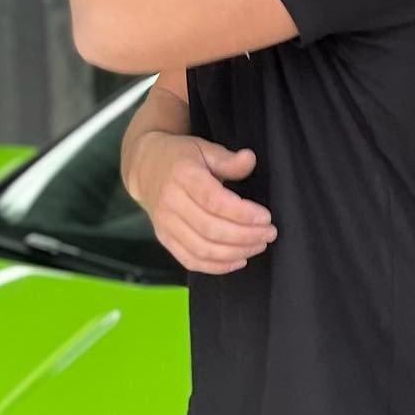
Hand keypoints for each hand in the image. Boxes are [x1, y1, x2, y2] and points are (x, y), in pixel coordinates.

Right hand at [127, 133, 274, 274]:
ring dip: (235, 252)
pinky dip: (216, 266)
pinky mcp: (165, 238)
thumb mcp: (204, 148)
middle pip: (210, 229)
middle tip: (269, 233)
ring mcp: (165, 223)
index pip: (214, 201)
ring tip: (259, 245)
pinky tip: (239, 260)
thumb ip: (228, 159)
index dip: (242, 213)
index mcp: (182, 175)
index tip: (265, 217)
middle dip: (246, 236)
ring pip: (202, 249)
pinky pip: (190, 260)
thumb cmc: (181, 158)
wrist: (145, 168)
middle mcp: (170, 202)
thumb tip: (250, 159)